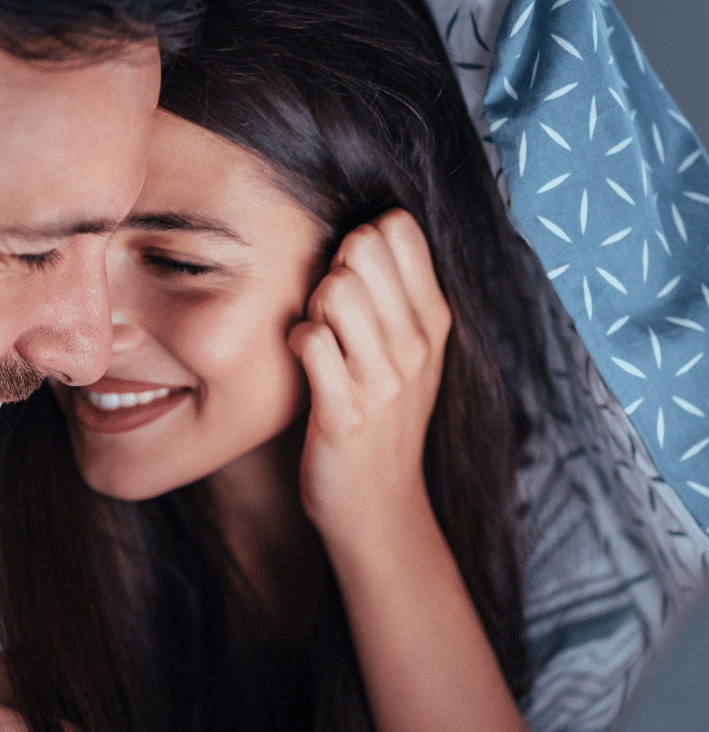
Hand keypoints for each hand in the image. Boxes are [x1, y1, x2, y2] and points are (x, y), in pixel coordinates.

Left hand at [288, 209, 450, 550]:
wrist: (378, 505)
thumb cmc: (382, 417)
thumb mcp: (410, 351)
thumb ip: (395, 292)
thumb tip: (365, 226)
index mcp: (434, 320)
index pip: (400, 227)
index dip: (363, 237)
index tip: (353, 275)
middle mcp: (416, 344)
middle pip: (364, 246)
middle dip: (334, 264)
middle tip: (329, 307)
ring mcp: (384, 380)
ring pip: (337, 288)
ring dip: (314, 304)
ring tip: (318, 335)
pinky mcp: (346, 411)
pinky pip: (310, 340)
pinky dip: (295, 342)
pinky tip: (303, 362)